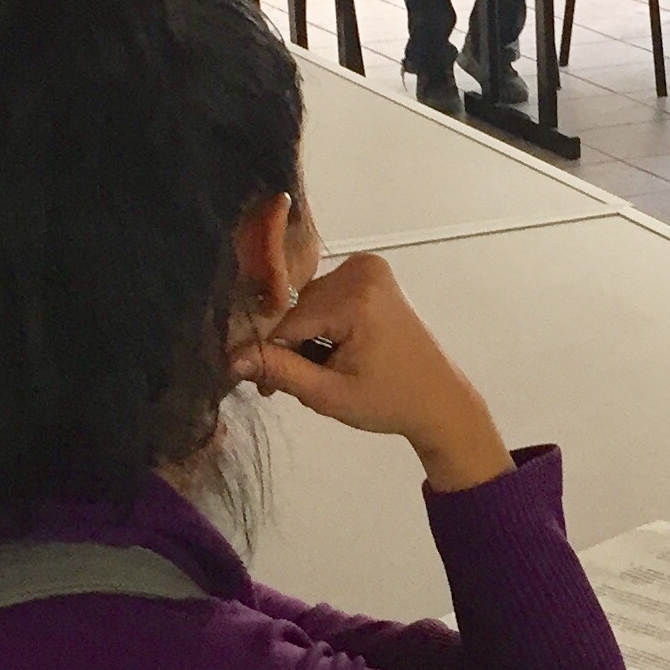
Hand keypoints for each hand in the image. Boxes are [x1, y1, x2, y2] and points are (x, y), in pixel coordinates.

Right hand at [234, 252, 508, 490]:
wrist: (438, 398)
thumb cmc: (387, 402)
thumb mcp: (328, 395)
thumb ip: (280, 371)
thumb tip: (231, 358)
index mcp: (356, 298)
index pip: (287, 322)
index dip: (271, 355)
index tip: (266, 387)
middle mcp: (361, 271)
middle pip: (297, 309)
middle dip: (291, 345)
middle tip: (304, 381)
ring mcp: (368, 267)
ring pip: (307, 303)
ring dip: (306, 335)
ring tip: (325, 366)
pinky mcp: (370, 272)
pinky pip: (324, 296)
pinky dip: (322, 323)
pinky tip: (336, 348)